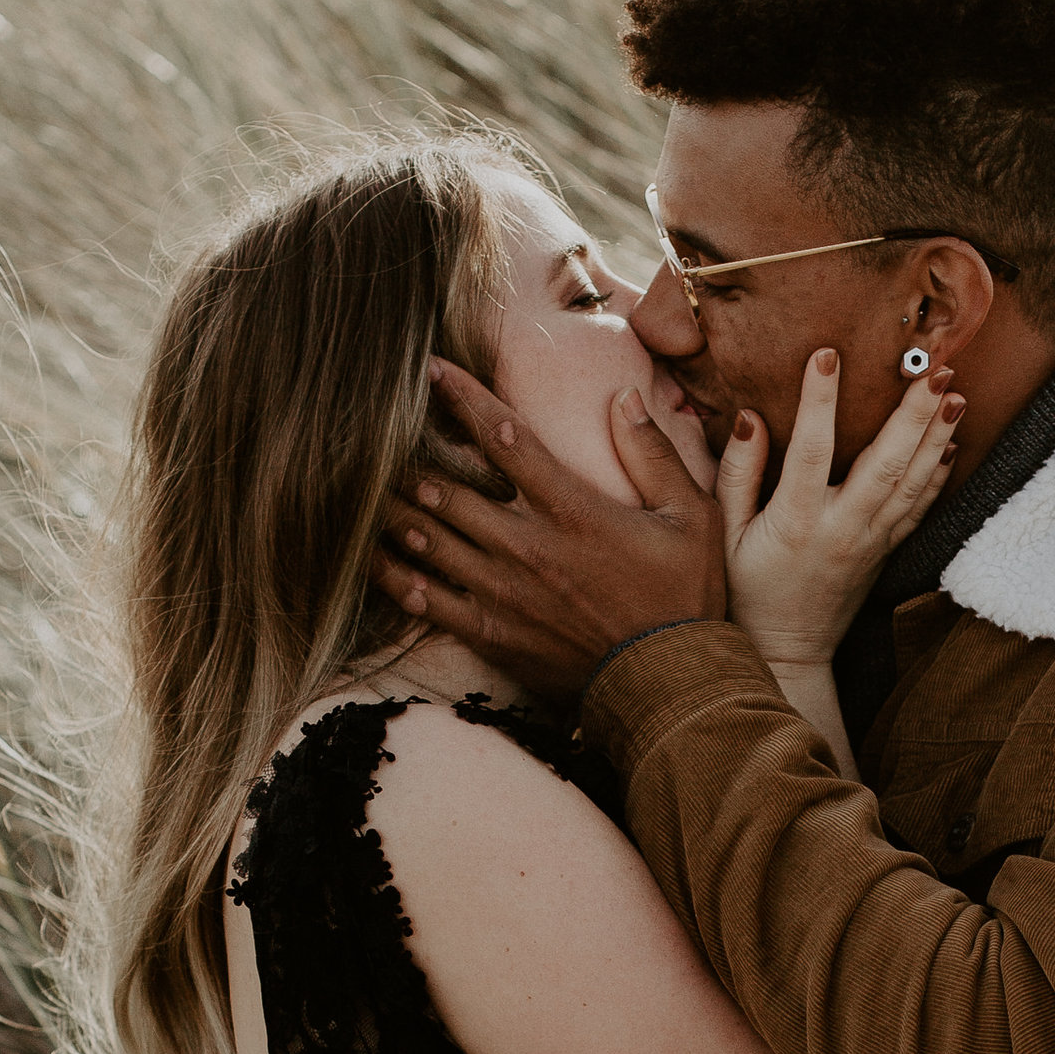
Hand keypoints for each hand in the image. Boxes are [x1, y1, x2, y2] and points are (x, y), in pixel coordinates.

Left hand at [378, 360, 726, 701]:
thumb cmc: (684, 599)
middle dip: (408, 457)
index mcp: (572, 509)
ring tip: (362, 487)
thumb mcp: (692, 518)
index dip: (463, 397)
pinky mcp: (491, 633)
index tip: (432, 369)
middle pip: (446, 488)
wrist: (668, 684)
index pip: (506, 437)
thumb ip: (655, 455)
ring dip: (393, 511)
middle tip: (377, 434)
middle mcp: (526, 546)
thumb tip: (625, 397)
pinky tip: (372, 557)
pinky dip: (396, 576)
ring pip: (427, 539)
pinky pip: (427, 600)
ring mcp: (502, 592)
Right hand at [716, 351, 962, 669]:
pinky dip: (939, 475)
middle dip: (913, 413)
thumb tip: (749, 416)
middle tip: (935, 369)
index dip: (819, 402)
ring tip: (955, 393)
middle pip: (886, 463)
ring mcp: (871, 542)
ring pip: (914, 482)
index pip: (810, 449)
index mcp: (796, 520)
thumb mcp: (725, 535)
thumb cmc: (748, 591)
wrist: (788, 651)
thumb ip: (736, 475)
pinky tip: (951, 442)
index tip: (828, 355)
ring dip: (938, 435)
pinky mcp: (887, 552)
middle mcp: (842, 529)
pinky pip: (921, 509)